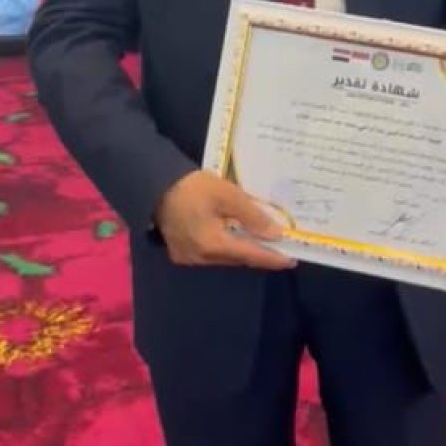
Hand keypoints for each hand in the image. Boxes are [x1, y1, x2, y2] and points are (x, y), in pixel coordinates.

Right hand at [155, 170, 296, 269]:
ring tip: (260, 240)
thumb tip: (275, 234)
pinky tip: (234, 236)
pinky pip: (210, 254)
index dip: (272, 257)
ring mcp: (189, 258)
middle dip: (258, 253)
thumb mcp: (227, 194)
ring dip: (241, 249)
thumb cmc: (192, 187)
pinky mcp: (181, 253)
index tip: (292, 260)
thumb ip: (252, 216)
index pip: (250, 255)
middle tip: (279, 247)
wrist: (154, 185)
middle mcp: (201, 258)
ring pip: (224, 258)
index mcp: (213, 244)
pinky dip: (225, 247)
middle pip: (237, 258)